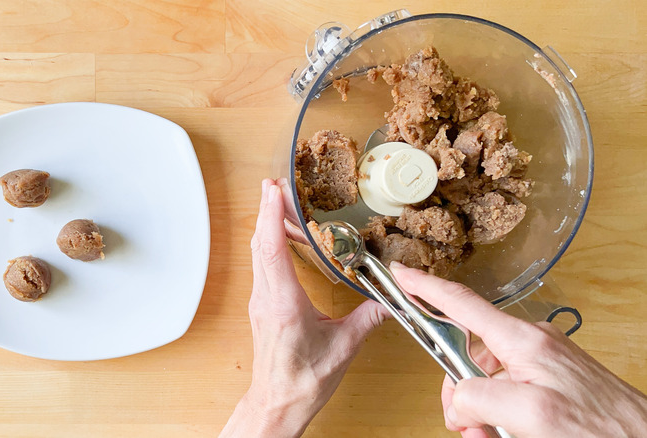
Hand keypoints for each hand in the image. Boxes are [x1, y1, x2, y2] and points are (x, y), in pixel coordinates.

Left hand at [220, 179, 389, 437]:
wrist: (277, 403)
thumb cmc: (302, 382)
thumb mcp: (343, 348)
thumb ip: (369, 319)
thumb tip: (393, 299)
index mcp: (283, 303)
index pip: (272, 249)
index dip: (271, 216)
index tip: (273, 190)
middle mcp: (266, 297)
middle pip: (260, 243)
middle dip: (266, 209)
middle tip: (275, 183)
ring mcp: (260, 300)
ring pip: (257, 251)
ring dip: (265, 223)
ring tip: (275, 200)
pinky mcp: (262, 304)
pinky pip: (261, 263)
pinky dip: (267, 241)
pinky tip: (278, 235)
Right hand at [390, 263, 646, 437]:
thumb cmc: (601, 429)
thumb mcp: (530, 415)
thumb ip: (480, 396)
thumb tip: (458, 395)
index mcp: (522, 340)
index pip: (461, 304)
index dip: (425, 287)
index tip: (401, 274)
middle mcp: (529, 344)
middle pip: (466, 356)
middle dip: (458, 393)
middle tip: (469, 426)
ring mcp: (539, 362)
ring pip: (483, 380)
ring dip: (478, 411)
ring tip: (493, 436)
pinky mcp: (547, 380)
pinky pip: (504, 392)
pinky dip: (497, 415)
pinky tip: (506, 434)